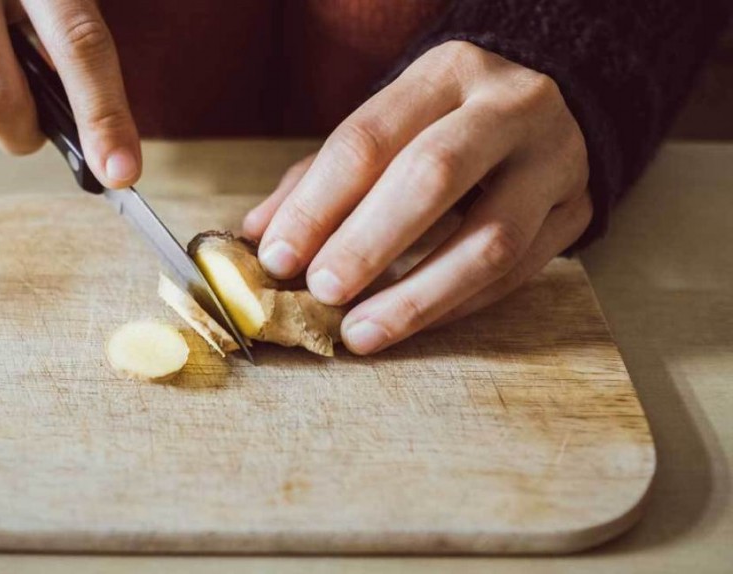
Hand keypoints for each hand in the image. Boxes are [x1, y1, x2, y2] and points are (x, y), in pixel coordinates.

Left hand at [243, 41, 591, 354]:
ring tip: (360, 332)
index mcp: (446, 72)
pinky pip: (517, 274)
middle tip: (321, 291)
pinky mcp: (577, 211)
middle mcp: (509, 106)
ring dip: (417, 295)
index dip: (318, 204)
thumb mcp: (385, 127)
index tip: (278, 256)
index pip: (369, 138)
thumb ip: (318, 178)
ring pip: (490, 237)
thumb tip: (258, 235)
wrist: (547, 108)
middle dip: (369, 242)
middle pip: (434, 174)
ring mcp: (554, 160)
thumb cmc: (443, 123)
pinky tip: (409, 324)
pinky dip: (454, 306)